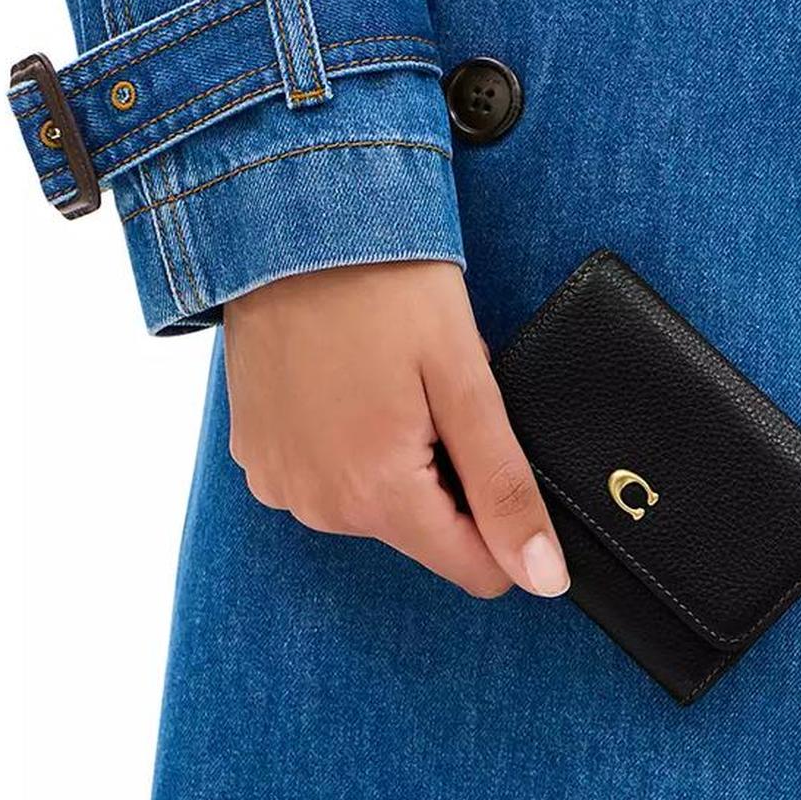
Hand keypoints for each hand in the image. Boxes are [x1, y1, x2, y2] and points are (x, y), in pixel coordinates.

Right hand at [223, 261, 570, 598]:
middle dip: (447, 471)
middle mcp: (317, 507)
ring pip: (378, 503)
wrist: (291, 222)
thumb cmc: (385, 285)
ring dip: (399, 455)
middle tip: (433, 390)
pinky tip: (349, 381)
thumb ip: (505, 486)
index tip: (491, 444)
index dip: (503, 516)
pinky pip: (329, 476)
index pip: (474, 568)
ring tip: (388, 378)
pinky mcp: (257, 456)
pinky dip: (351, 441)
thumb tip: (543, 576)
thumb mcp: (465, 381)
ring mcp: (279, 483)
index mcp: (376, 496)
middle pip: (425, 530)